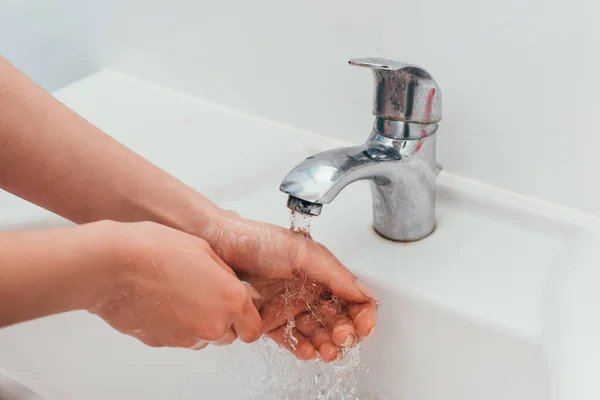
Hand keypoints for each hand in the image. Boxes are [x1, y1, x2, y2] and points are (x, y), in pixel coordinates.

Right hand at [90, 221, 261, 348]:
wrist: (112, 265)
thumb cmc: (155, 249)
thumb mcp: (204, 250)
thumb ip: (226, 275)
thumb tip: (234, 288)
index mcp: (229, 299)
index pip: (253, 329)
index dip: (246, 319)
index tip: (239, 309)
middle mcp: (212, 324)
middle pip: (229, 335)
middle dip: (223, 320)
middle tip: (205, 296)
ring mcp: (186, 337)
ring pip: (203, 338)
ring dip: (198, 323)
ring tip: (180, 295)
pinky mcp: (162, 343)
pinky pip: (178, 338)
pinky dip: (175, 326)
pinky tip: (163, 302)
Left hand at [202, 212, 377, 360]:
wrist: (220, 246)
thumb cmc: (257, 240)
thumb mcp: (302, 252)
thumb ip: (334, 274)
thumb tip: (363, 292)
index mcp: (322, 273)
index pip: (352, 297)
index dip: (362, 313)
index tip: (363, 325)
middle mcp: (309, 290)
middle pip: (338, 319)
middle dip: (345, 333)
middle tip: (341, 338)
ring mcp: (290, 306)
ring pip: (318, 333)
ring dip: (326, 345)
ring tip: (326, 351)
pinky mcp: (270, 321)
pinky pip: (292, 339)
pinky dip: (302, 348)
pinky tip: (308, 351)